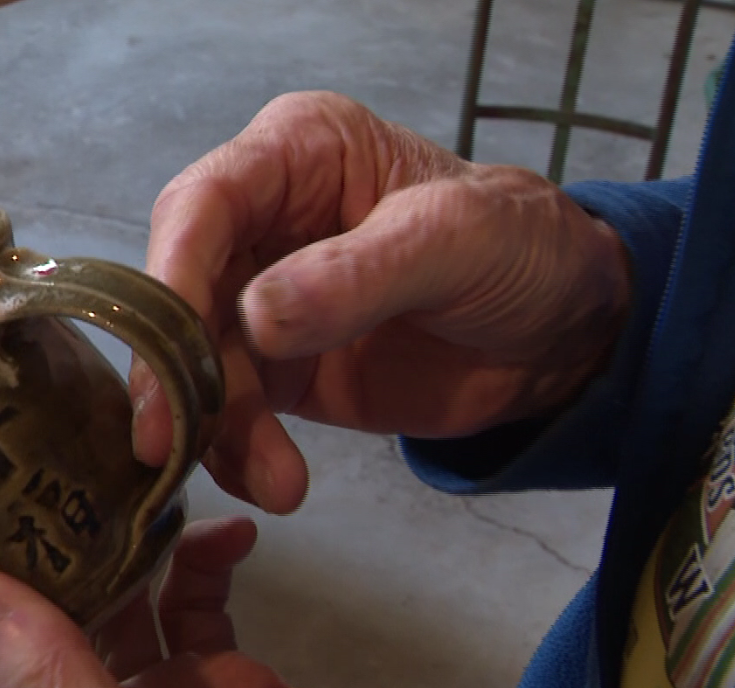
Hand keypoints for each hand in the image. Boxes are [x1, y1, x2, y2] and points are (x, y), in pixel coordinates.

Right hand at [131, 91, 630, 512]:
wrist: (566, 336)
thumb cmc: (523, 251)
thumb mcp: (458, 242)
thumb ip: (358, 275)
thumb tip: (257, 317)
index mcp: (294, 155)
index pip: (202, 205)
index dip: (172, 275)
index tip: (168, 349)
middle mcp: (258, 223)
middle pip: (178, 292)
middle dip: (175, 370)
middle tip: (169, 441)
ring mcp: (259, 302)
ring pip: (197, 364)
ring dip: (219, 429)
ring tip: (277, 483)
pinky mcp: (273, 371)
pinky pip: (230, 412)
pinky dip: (240, 454)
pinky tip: (279, 484)